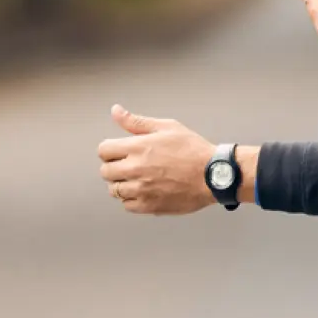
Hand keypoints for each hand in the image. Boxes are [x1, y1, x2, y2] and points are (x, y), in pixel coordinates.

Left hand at [97, 104, 215, 215]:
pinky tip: (145, 191)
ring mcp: (141, 190)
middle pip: (105, 172)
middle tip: (129, 165)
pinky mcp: (149, 206)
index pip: (103, 150)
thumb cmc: (194, 150)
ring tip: (138, 179)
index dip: (110, 150)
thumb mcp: (167, 127)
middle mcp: (136, 169)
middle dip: (114, 167)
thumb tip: (116, 111)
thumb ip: (136, 122)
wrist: (214, 176)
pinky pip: (127, 205)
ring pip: (114, 190)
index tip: (119, 152)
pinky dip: (132, 199)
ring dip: (122, 184)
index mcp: (138, 147)